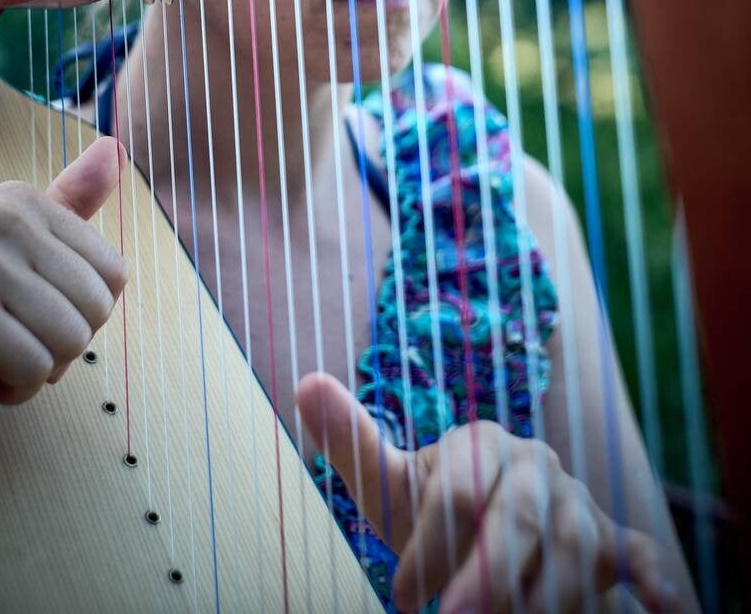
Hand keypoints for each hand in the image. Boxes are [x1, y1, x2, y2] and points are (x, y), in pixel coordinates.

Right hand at [0, 138, 127, 432]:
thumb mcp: (23, 251)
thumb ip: (71, 203)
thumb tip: (115, 149)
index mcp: (23, 201)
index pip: (113, 274)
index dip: (81, 313)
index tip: (31, 311)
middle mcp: (2, 217)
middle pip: (96, 308)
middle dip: (61, 345)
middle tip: (10, 337)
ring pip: (69, 340)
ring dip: (35, 370)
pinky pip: (32, 368)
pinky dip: (10, 389)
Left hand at [296, 373, 680, 613]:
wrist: (490, 527)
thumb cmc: (435, 510)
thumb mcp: (392, 483)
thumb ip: (355, 440)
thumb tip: (306, 381)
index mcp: (481, 442)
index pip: (455, 488)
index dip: (429, 544)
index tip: (401, 597)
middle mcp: (535, 464)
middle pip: (517, 515)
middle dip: (488, 572)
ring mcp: (576, 500)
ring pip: (573, 543)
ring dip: (549, 593)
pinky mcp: (610, 538)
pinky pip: (639, 551)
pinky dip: (657, 577)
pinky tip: (667, 609)